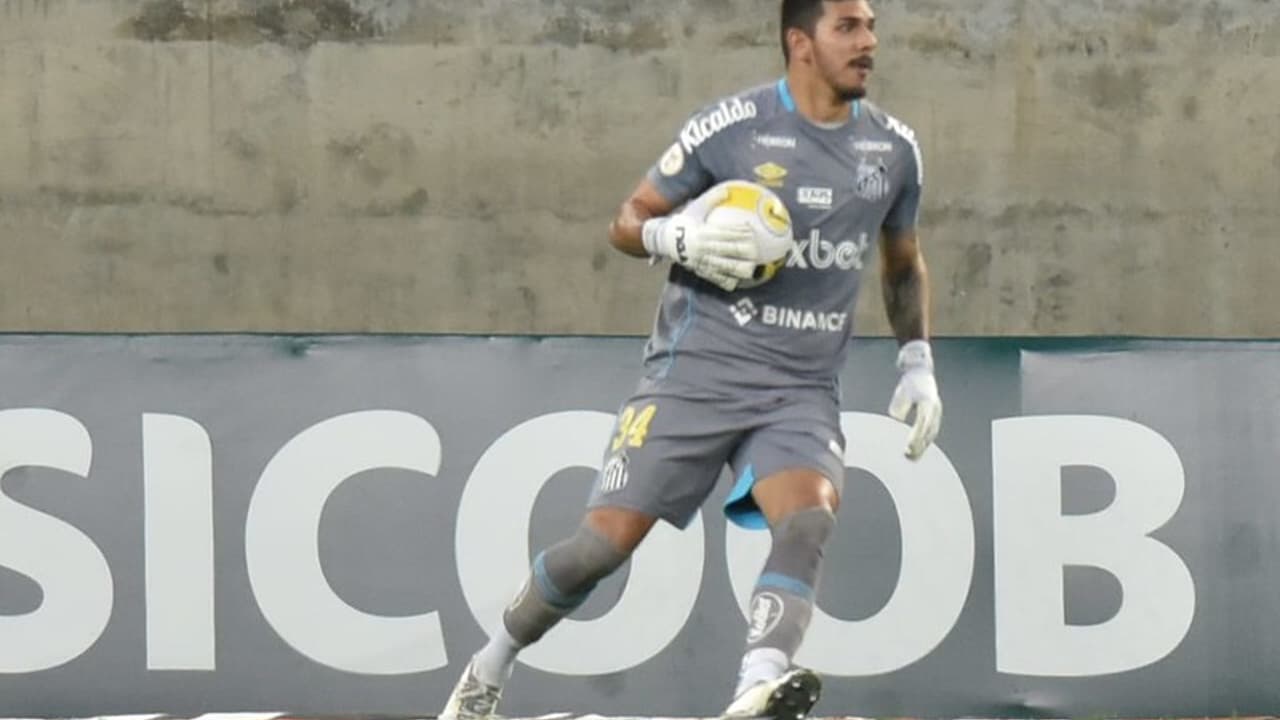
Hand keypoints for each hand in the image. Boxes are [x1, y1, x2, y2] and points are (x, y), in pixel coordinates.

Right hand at [641, 186, 757, 291]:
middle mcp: (703, 248)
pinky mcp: (700, 271)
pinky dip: (727, 280)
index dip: (738, 232)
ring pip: (722, 267)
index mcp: (702, 232)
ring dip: (738, 269)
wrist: (664, 240)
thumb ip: (711, 200)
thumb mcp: (695, 209)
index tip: (751, 231)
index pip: (724, 232)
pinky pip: (715, 279)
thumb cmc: (683, 222)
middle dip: (742, 251)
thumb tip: (728, 191)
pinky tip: (739, 281)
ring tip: (752, 268)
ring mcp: (701, 261)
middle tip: (756, 250)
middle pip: (726, 250)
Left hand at [888, 340, 942, 460]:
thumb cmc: (910, 383)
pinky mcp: (935, 415)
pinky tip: (918, 450)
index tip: (908, 448)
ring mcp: (937, 412)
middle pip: (928, 432)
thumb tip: (897, 422)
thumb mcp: (901, 395)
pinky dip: (925, 441)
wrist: (921, 372)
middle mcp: (934, 408)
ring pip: (931, 433)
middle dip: (919, 446)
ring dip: (923, 446)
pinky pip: (932, 431)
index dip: (915, 437)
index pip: (921, 424)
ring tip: (913, 457)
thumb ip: (900, 409)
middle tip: (909, 457)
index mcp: (927, 403)